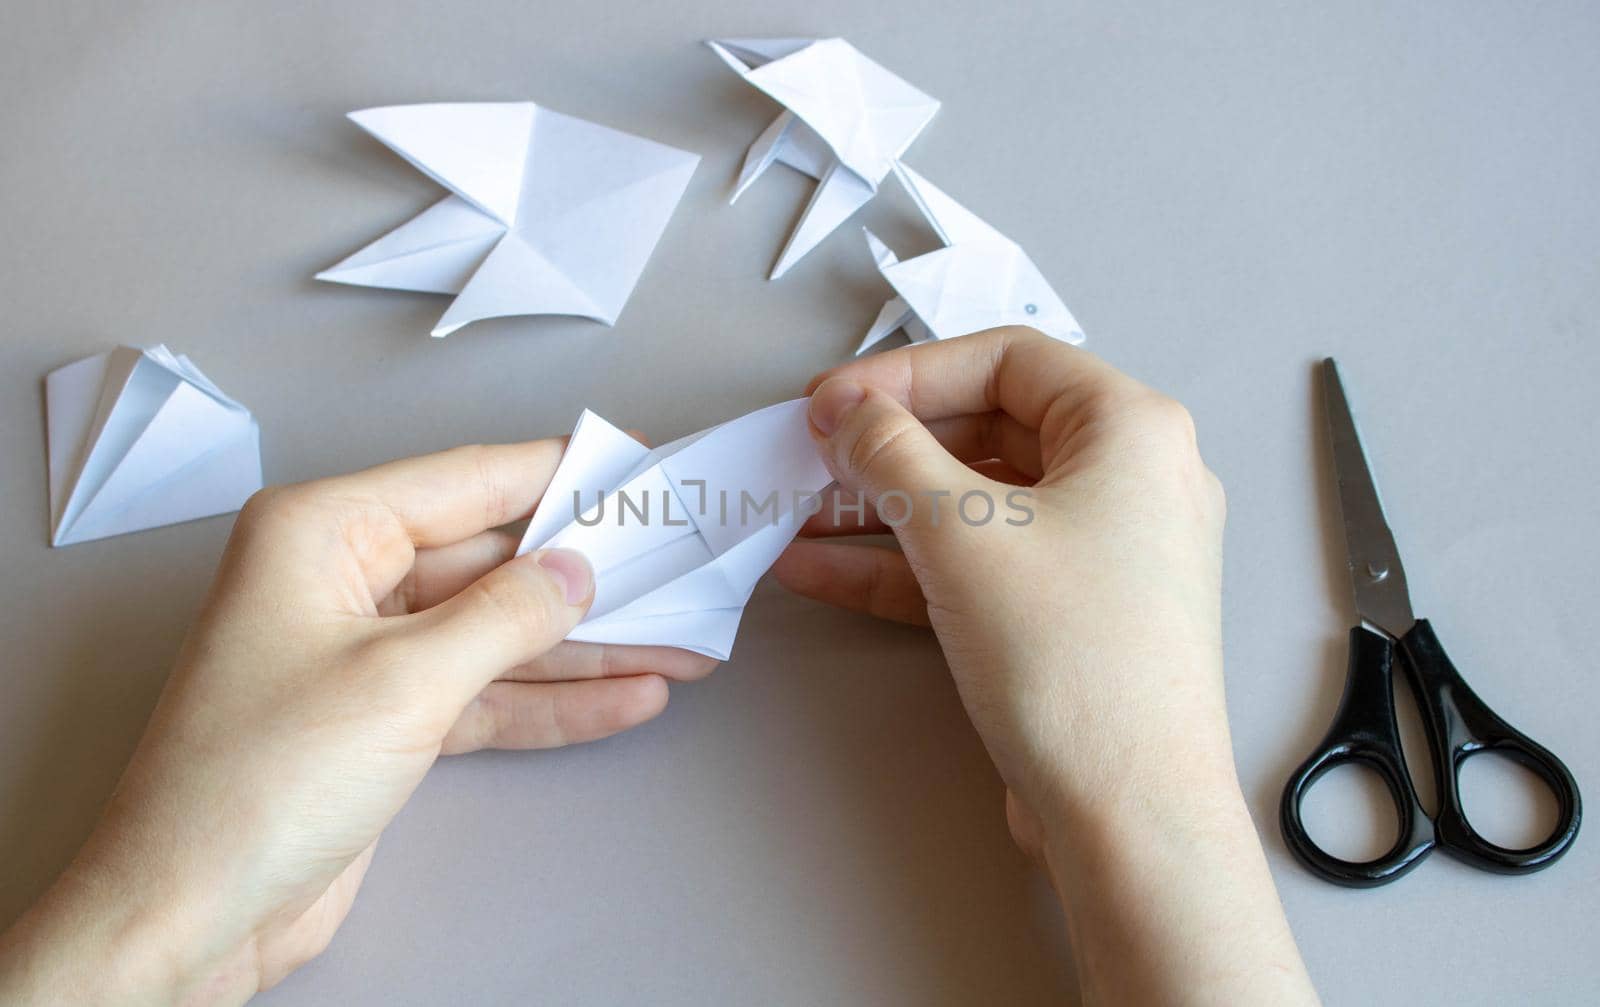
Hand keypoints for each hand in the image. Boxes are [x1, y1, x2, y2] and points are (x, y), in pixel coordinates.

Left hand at [0, 441, 714, 1004]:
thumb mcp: (403, 680)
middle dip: (589, 575)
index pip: (468, 480)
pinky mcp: (387, 720)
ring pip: (500, 632)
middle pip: (493, 560)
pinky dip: (554, 700)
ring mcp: (367, 652)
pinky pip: (488, 693)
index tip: (636, 467)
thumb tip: (577, 568)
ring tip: (679, 643)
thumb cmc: (253, 783)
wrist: (194, 913)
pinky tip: (627, 697)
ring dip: (589, 646)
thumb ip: (506, 615)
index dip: (561, 473)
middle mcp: (343, 579)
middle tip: (677, 565)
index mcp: (322, 533)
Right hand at [775, 327, 1316, 1004]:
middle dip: (888, 445)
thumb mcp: (960, 531)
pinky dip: (906, 565)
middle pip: (987, 429)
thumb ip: (890, 453)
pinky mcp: (1070, 616)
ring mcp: (1102, 553)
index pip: (1006, 358)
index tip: (832, 400)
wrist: (1125, 811)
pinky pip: (980, 566)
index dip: (906, 372)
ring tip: (796, 511)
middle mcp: (1129, 481)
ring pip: (974, 504)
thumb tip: (853, 415)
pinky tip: (822, 568)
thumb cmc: (1072, 659)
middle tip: (814, 454)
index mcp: (1131, 430)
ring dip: (882, 509)